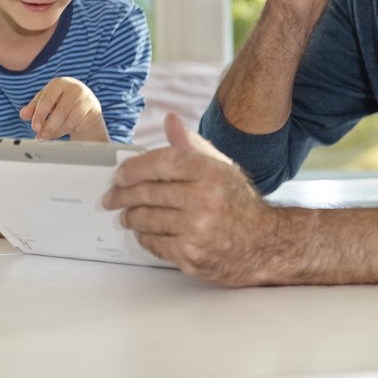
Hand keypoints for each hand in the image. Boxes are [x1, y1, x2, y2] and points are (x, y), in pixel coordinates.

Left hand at [20, 77, 108, 141]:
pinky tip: (67, 129)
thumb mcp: (44, 100)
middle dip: (49, 127)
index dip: (40, 115)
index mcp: (59, 83)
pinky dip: (72, 131)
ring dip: (58, 132)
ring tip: (50, 136)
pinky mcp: (95, 110)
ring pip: (71, 121)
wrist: (84, 100)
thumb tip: (24, 114)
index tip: (34, 127)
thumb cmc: (60, 100)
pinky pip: (81, 126)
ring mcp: (87, 99)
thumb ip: (33, 107)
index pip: (47, 99)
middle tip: (41, 137)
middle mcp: (75, 88)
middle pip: (61, 112)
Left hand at [102, 113, 280, 285]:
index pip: (161, 162)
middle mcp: (204, 200)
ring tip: (128, 215)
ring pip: (146, 220)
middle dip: (122, 195)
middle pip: (148, 193)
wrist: (265, 244)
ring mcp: (196, 231)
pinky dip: (145, 238)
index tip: (121, 174)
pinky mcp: (190, 257)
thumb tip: (170, 121)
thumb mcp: (221, 168)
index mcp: (210, 173)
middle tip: (112, 197)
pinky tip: (146, 232)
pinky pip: (154, 244)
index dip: (134, 167)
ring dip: (131, 217)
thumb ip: (191, 145)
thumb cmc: (240, 204)